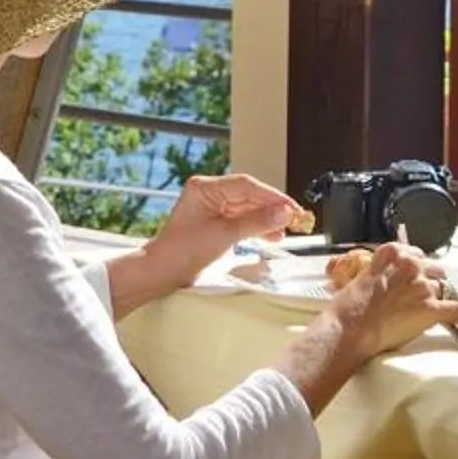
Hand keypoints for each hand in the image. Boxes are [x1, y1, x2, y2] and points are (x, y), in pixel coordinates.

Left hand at [145, 173, 304, 281]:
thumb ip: (256, 222)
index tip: (292, 207)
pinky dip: (257, 227)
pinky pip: (241, 220)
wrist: (162, 272)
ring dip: (266, 219)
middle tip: (295, 219)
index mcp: (204, 188)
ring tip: (285, 230)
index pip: (246, 185)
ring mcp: (211, 207)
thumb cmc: (182, 252)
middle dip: (272, 208)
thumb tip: (284, 212)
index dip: (273, 196)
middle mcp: (207, 193)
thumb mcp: (224, 235)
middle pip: (249, 196)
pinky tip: (272, 235)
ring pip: (247, 208)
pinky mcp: (214, 222)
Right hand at [323, 244, 457, 360]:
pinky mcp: (430, 310)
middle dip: (432, 277)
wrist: (350, 329)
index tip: (416, 268)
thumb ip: (376, 274)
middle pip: (432, 269)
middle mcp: (410, 268)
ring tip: (443, 303)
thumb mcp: (359, 280)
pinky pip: (455, 309)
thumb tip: (381, 281)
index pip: (412, 253)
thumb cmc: (347, 308)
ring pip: (442, 288)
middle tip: (427, 290)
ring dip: (442, 294)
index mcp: (392, 258)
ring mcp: (422, 289)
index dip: (416, 262)